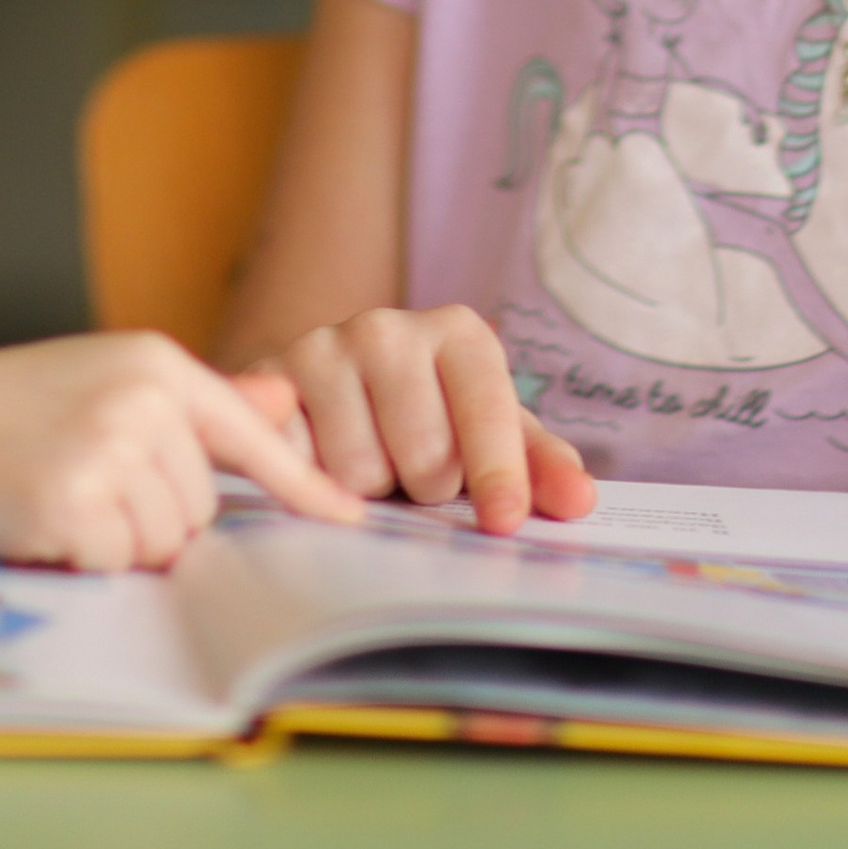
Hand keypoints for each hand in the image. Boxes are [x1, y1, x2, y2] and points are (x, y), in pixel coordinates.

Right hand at [0, 332, 362, 570]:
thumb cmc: (3, 407)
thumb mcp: (103, 382)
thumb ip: (190, 406)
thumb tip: (280, 404)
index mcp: (155, 362)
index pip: (248, 429)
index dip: (303, 481)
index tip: (352, 519)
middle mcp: (142, 398)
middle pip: (200, 507)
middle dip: (151, 518)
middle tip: (83, 485)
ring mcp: (108, 447)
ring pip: (163, 542)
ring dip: (117, 542)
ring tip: (58, 497)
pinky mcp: (71, 500)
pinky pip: (117, 564)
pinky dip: (83, 559)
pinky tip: (40, 521)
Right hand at [260, 303, 596, 533]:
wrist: (331, 392)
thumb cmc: (430, 420)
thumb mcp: (492, 438)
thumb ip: (540, 466)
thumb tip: (580, 502)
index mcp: (458, 334)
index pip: (486, 410)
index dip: (499, 471)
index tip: (505, 520)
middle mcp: (388, 328)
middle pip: (423, 457)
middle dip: (425, 489)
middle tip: (415, 474)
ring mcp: (322, 347)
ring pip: (357, 472)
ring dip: (368, 492)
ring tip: (370, 462)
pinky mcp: (267, 380)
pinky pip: (295, 465)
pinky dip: (311, 482)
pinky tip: (320, 462)